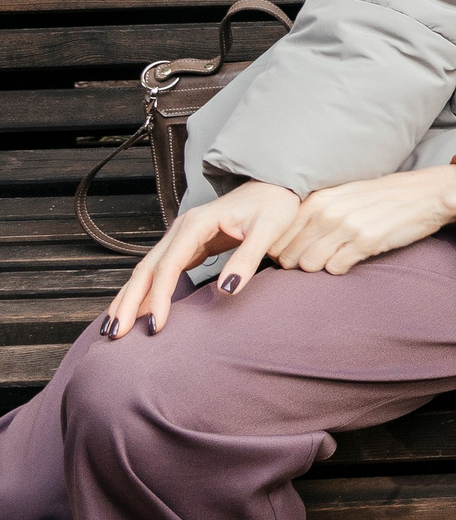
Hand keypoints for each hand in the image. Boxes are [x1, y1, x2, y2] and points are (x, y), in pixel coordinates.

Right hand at [101, 180, 301, 338]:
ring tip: (115, 328)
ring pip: (147, 270)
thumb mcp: (268, 229)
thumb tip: (227, 289)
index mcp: (197, 224)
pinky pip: (160, 270)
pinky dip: (146, 291)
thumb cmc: (273, 205)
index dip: (159, 296)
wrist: (276, 186)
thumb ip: (247, 258)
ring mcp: (182, 237)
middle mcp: (182, 229)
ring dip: (130, 298)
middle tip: (115, 333)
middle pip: (146, 269)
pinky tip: (139, 309)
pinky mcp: (189, 245)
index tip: (158, 325)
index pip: (169, 266)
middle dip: (129, 301)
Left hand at [266, 165, 455, 276]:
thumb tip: (286, 240)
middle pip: (290, 255)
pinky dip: (339, 268)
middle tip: (316, 260)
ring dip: (319, 267)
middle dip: (298, 263)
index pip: (279, 236)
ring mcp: (347, 227)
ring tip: (334, 258)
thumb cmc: (384, 197)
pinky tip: (351, 258)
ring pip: (309, 264)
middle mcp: (328, 212)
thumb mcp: (344, 196)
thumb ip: (315, 212)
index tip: (295, 253)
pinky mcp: (366, 242)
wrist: (427, 194)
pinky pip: (335, 268)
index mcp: (319, 200)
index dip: (282, 250)